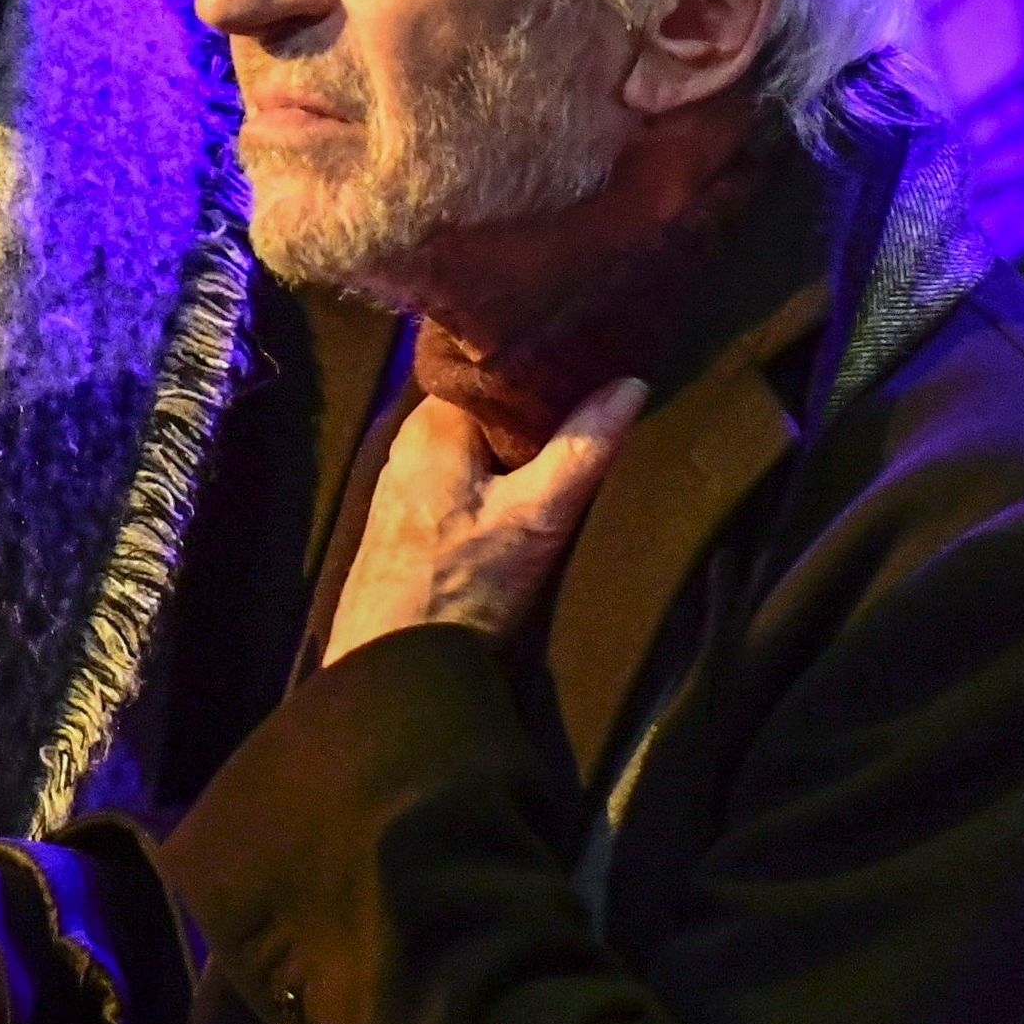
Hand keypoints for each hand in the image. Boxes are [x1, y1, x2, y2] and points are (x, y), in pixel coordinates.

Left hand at [320, 379, 643, 665]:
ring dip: (516, 445)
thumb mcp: (537, 515)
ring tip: (575, 437)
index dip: (544, 362)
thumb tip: (630, 383)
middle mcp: (408, 440)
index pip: (493, 366)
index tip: (595, 357)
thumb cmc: (463, 583)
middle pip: (485, 406)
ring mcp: (403, 481)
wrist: (394, 666)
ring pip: (474, 443)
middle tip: (599, 398)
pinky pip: (460, 475)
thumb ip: (583, 449)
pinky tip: (527, 486)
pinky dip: (495, 475)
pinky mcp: (408, 520)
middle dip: (536, 406)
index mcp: (432, 420)